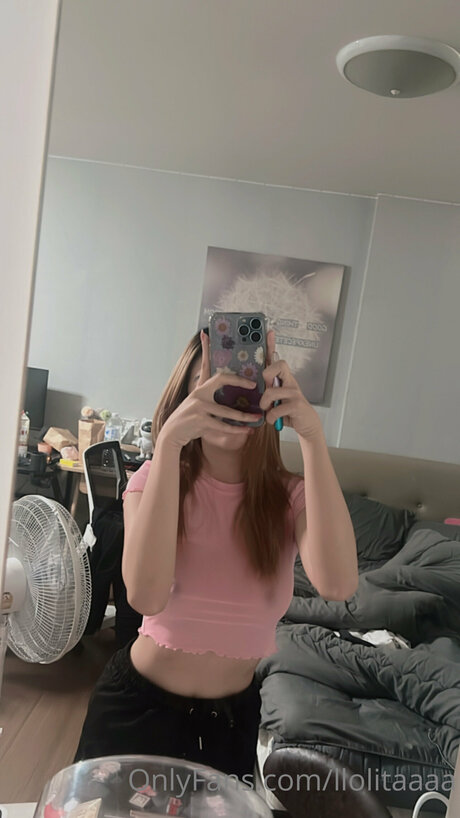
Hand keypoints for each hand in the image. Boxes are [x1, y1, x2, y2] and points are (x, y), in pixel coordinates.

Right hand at [158, 330, 261, 448]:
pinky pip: (223, 426)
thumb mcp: (197, 404)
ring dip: (244, 416)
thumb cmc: (189, 419)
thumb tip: (232, 396)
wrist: (172, 434)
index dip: (213, 354)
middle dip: (238, 379)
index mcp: (200, 388)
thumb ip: (211, 397)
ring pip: (226, 411)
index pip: (209, 367)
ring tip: (257, 417)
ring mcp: (199, 407)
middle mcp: (199, 394)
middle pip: (221, 379)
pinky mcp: (201, 421)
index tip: (218, 345)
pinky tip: (248, 430)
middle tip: (253, 384)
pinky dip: (237, 430)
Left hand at [260, 330, 322, 440]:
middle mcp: (290, 381)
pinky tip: (274, 420)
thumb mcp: (276, 399)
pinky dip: (271, 417)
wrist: (307, 425)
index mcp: (284, 378)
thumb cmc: (288, 411)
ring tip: (267, 410)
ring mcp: (294, 392)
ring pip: (270, 392)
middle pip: (276, 367)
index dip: (272, 345)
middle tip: (267, 390)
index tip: (269, 332)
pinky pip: (275, 409)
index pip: (276, 359)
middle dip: (266, 379)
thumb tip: (254, 386)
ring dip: (265, 405)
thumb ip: (268, 390)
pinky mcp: (296, 404)